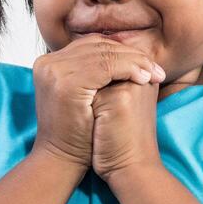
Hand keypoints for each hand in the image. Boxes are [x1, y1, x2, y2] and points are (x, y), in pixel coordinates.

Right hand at [30, 34, 165, 171]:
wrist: (63, 159)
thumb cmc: (79, 130)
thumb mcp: (84, 95)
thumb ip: (95, 72)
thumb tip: (127, 51)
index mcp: (50, 62)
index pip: (92, 45)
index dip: (121, 51)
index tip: (146, 63)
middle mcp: (47, 61)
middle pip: (97, 45)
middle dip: (130, 54)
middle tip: (155, 67)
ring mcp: (54, 71)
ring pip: (103, 54)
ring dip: (133, 61)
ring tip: (153, 73)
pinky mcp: (65, 83)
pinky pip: (104, 66)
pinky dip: (127, 69)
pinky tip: (144, 78)